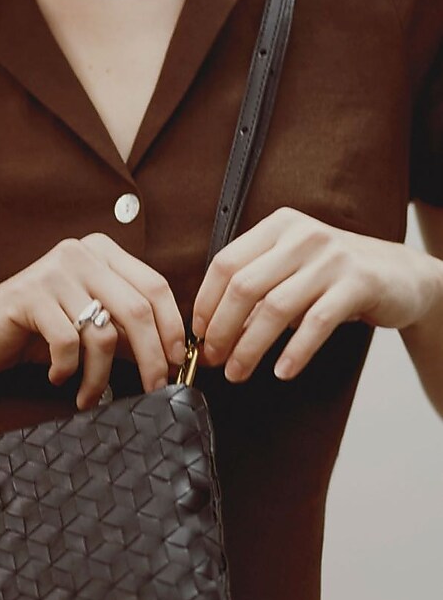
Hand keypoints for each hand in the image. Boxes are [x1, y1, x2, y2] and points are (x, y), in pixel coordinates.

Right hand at [0, 233, 186, 408]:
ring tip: (89, 395)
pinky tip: (57, 376)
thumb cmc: (37, 332)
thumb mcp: (90, 324)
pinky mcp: (29, 295)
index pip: (155, 286)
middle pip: (137, 309)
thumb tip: (173, 354)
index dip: (172, 328)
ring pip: (102, 332)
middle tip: (155, 389)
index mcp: (102, 252)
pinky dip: (67, 370)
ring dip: (100, 376)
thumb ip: (127, 328)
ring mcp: (54, 271)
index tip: (178, 363)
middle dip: (151, 358)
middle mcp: (80, 253)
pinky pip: (68, 343)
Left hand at [191, 206, 442, 381]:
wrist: (400, 274)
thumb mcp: (290, 269)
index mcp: (277, 227)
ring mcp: (331, 258)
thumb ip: (254, 289)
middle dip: (221, 330)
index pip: (224, 263)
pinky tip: (282, 372)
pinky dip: (295, 352)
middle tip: (213, 360)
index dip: (205, 303)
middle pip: (243, 287)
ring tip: (238, 373)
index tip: (199, 336)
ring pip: (274, 308)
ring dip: (250, 348)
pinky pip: (316, 323)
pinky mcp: (357, 283)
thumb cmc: (332, 277)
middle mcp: (302, 236)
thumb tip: (211, 331)